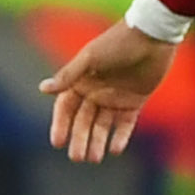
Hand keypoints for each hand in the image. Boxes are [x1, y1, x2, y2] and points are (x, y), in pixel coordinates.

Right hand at [41, 21, 176, 163]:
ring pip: (103, 125)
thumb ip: (69, 75)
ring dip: (97, 141)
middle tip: (77, 158)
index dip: (61, 125)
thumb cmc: (117, 43)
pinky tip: (115, 149)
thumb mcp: (90, 58)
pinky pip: (126, 122)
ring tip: (94, 159)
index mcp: (80, 81)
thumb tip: (42, 89)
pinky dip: (120, 136)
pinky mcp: (135, 101)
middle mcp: (95, 92)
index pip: (65, 109)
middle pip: (84, 121)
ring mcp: (115, 97)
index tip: (57, 143)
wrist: (151, 36)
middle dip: (80, 139)